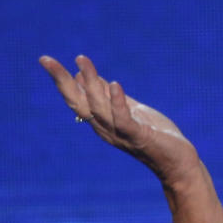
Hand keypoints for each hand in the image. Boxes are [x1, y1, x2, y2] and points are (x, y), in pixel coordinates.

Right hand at [39, 54, 200, 185]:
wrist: (176, 162)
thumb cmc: (155, 135)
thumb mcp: (130, 108)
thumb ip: (109, 95)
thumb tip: (85, 76)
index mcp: (101, 121)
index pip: (75, 99)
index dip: (61, 80)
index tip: (46, 60)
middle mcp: (104, 128)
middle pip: (77, 103)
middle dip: (62, 81)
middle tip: (46, 60)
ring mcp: (119, 133)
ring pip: (98, 107)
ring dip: (91, 84)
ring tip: (82, 62)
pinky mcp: (138, 136)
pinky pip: (124, 119)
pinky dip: (118, 102)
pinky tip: (116, 84)